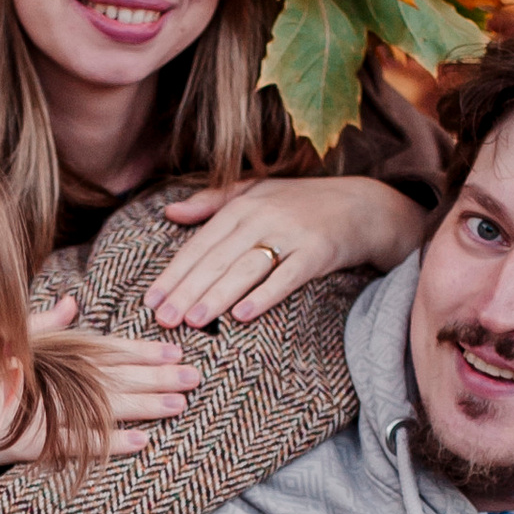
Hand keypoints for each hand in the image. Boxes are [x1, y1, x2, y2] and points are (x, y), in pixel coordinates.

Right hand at [0, 294, 196, 464]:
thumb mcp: (5, 339)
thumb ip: (41, 323)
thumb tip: (70, 304)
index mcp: (49, 353)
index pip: (104, 350)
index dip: (141, 350)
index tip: (172, 351)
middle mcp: (50, 378)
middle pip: (114, 376)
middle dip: (157, 377)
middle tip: (195, 377)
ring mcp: (43, 409)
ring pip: (104, 406)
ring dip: (144, 406)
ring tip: (179, 406)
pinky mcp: (32, 440)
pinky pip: (78, 442)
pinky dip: (111, 442)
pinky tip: (141, 442)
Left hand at [147, 178, 425, 329]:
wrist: (362, 206)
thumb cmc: (301, 202)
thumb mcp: (256, 192)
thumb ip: (212, 201)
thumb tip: (170, 212)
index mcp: (241, 206)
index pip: (199, 244)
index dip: (174, 273)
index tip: (151, 300)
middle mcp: (262, 217)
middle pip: (217, 260)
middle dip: (187, 291)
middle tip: (163, 321)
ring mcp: (291, 234)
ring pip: (246, 269)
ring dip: (218, 296)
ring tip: (193, 321)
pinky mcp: (318, 252)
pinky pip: (287, 277)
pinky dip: (265, 296)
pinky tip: (243, 316)